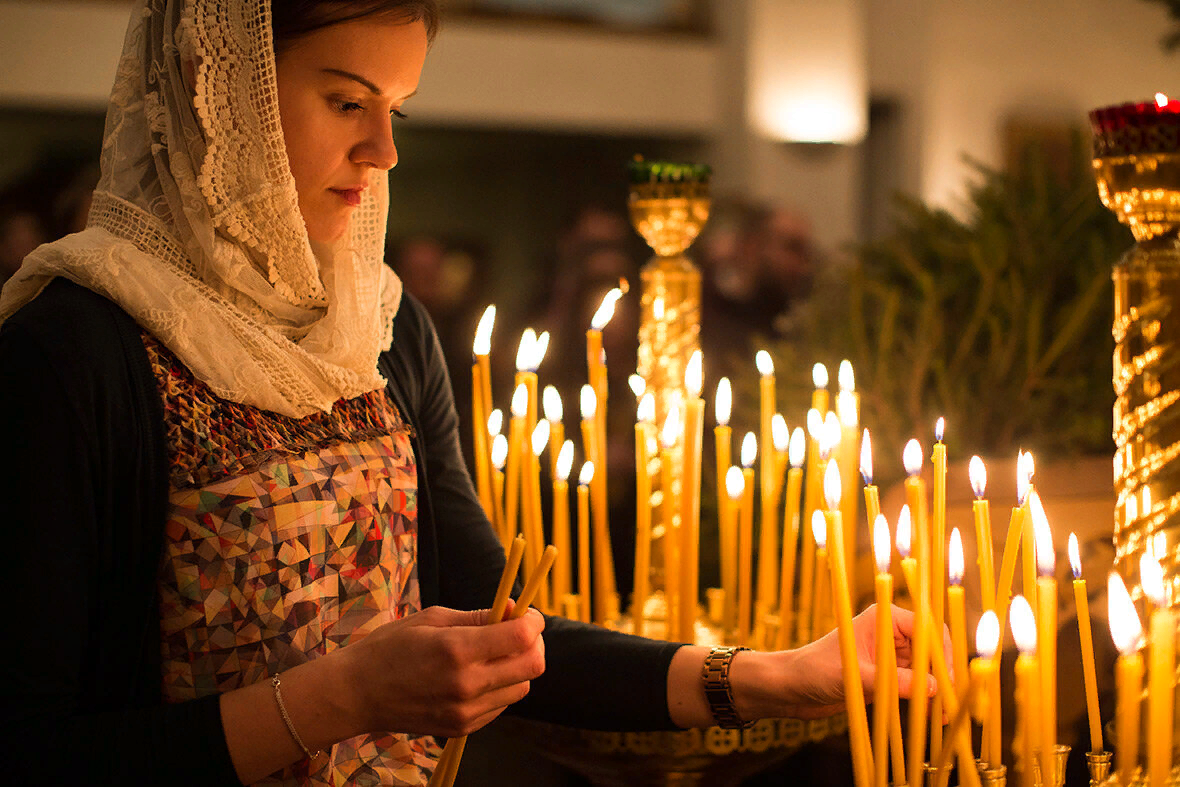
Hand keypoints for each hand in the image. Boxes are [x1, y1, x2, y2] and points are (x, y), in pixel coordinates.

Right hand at [337, 601, 545, 736]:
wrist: (357, 694)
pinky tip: (478, 674)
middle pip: (533, 665)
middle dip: (534, 643)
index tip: (528, 614)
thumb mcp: (432, 618)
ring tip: (494, 653)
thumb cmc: (390, 647)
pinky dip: (500, 687)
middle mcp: (466, 684)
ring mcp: (466, 712)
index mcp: (457, 650)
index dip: (533, 621)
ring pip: (522, 687)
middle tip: (519, 631)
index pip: (521, 637)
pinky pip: (501, 705)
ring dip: (518, 666)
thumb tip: (515, 610)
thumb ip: (478, 616)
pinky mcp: (462, 728)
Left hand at [734, 604, 949, 720]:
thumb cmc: (814, 671)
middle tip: (951, 703)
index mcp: (883, 618)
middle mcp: (891, 633)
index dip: (942, 653)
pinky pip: (915, 686)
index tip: (947, 680)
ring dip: (937, 691)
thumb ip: (893, 682)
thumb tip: (933, 689)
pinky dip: (925, 700)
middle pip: (931, 651)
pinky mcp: (887, 676)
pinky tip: (933, 717)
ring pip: (927, 671)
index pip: (927, 629)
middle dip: (944, 675)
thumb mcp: (855, 677)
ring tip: (944, 717)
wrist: (791, 688)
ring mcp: (890, 655)